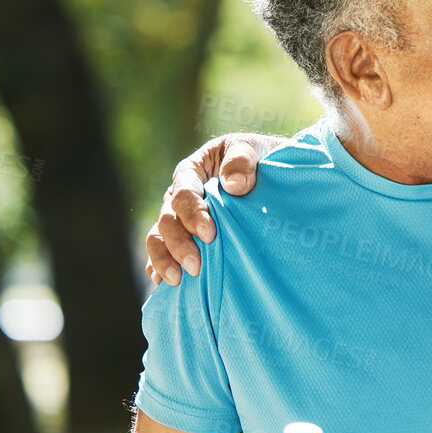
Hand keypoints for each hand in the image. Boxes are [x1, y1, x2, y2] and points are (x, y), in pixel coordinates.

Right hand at [144, 133, 284, 285]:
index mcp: (193, 171)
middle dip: (178, 244)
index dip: (192, 215)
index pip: (183, 193)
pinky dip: (158, 266)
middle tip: (195, 266)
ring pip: (159, 238)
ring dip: (164, 259)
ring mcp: (181, 218)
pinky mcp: (187, 236)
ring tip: (177, 280)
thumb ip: (242, 160)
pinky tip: (161, 283)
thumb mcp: (254, 149)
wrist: (272, 172)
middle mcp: (180, 196)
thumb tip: (233, 186)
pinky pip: (164, 251)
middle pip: (167, 220)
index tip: (210, 235)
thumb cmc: (260, 157)